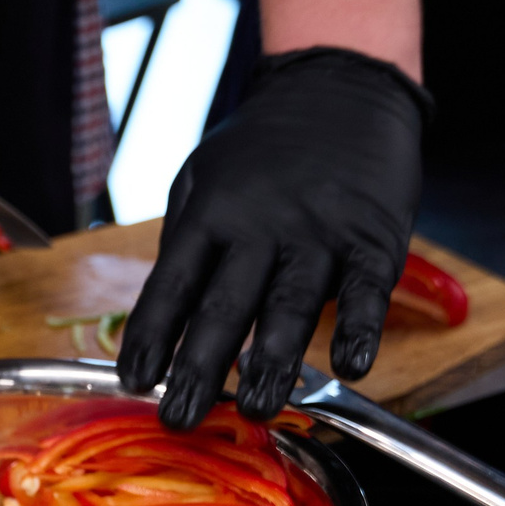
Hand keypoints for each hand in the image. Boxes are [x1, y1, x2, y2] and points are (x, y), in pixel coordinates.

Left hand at [116, 47, 429, 428]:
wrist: (341, 88)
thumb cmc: (265, 147)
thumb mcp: (204, 175)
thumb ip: (186, 241)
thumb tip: (161, 315)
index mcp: (211, 214)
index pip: (171, 284)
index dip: (150, 335)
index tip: (133, 381)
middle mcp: (259, 226)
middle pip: (223, 306)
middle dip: (199, 368)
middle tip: (180, 417)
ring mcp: (317, 234)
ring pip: (290, 307)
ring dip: (272, 363)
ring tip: (257, 407)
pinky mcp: (371, 239)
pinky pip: (365, 292)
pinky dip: (360, 329)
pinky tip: (352, 365)